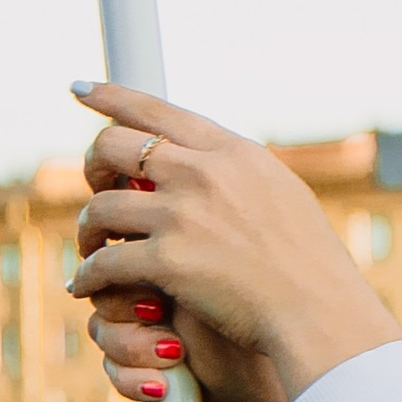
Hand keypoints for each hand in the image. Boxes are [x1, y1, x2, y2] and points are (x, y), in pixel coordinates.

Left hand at [70, 85, 398, 401]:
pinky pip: (103, 262)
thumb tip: (205, 162)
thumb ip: (239, 175)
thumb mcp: (283, 195)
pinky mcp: (168, 260)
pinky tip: (84, 286)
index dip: (111, 95)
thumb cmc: (310, 265)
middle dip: (91, 166)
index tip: (80, 89)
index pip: (158, 110)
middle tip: (96, 191)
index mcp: (233, 153)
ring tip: (91, 248)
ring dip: (87, 230)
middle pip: (112, 146)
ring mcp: (184, 215)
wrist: (320, 312)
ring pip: (99, 207)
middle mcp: (204, 173)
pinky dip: (87, 276)